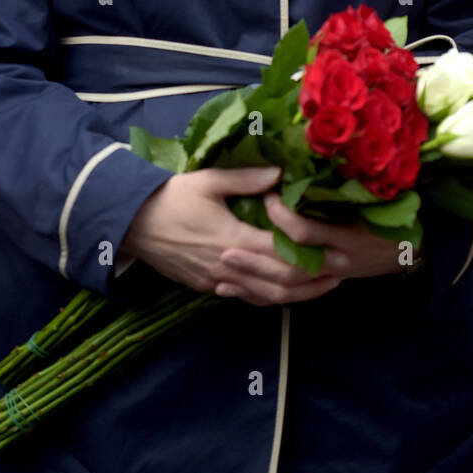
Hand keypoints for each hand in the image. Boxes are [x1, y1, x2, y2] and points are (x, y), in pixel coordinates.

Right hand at [119, 165, 347, 306]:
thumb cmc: (170, 197)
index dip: (316, 258)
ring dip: (297, 294)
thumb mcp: (209, 180)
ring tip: (321, 284)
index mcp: (234, 240)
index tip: (341, 254)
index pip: (285, 257)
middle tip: (342, 273)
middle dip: (315, 282)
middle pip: (281, 285)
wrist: (129, 222)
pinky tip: (284, 290)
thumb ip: (247, 179)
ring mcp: (216, 282)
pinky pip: (246, 297)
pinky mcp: (206, 286)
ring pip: (265, 297)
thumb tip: (281, 174)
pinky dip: (269, 296)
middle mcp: (229, 267)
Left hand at [235, 191, 422, 281]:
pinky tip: (235, 289)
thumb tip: (301, 160)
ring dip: (253, 283)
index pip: (307, 233)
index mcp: (347, 236)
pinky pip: (289, 297)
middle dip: (256, 263)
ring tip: (222, 274)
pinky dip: (260, 295)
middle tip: (226, 250)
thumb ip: (338, 185)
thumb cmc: (390, 216)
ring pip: (286, 291)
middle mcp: (338, 262)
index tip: (265, 196)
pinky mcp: (323, 285)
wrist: (411, 251)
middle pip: (290, 270)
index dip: (282, 217)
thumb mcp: (372, 196)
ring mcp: (331, 277)